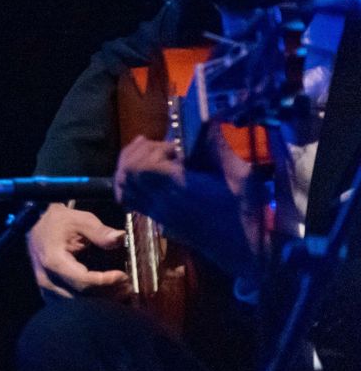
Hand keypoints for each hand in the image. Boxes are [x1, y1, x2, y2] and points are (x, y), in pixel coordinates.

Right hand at [27, 202, 129, 299]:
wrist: (33, 224)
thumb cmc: (57, 222)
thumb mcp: (80, 220)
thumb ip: (100, 232)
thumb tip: (121, 237)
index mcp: (54, 261)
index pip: (84, 281)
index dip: (106, 281)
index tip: (124, 276)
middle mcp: (48, 279)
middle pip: (82, 296)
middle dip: (107, 293)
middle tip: (127, 286)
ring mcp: (46, 287)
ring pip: (77, 303)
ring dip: (100, 300)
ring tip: (119, 291)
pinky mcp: (48, 290)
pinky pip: (70, 302)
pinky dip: (88, 301)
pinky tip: (103, 295)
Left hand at [114, 130, 257, 277]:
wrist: (244, 250)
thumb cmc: (246, 212)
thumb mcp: (241, 175)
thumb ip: (220, 148)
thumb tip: (209, 120)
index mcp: (181, 189)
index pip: (143, 167)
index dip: (154, 150)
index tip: (177, 148)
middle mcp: (162, 201)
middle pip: (127, 173)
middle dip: (140, 152)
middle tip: (162, 147)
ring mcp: (157, 212)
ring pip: (123, 185)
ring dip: (131, 164)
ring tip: (151, 154)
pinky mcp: (158, 218)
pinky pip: (128, 199)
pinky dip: (128, 181)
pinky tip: (145, 172)